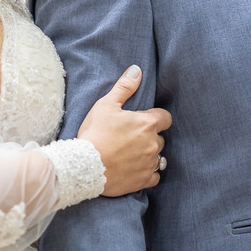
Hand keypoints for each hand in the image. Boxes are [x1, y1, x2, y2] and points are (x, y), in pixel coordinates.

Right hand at [78, 66, 171, 196]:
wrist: (84, 166)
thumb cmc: (95, 133)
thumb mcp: (106, 105)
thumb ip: (124, 87)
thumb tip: (137, 70)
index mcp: (147, 124)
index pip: (165, 118)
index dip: (156, 118)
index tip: (144, 120)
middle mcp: (153, 144)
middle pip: (160, 138)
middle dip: (149, 137)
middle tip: (131, 138)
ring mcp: (149, 163)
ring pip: (158, 157)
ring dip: (148, 155)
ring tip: (131, 154)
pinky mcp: (143, 180)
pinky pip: (154, 176)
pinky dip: (148, 173)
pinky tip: (135, 169)